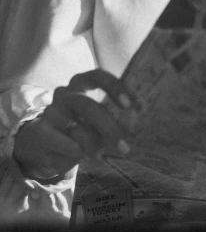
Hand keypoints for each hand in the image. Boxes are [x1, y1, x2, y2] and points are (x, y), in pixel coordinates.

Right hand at [13, 69, 134, 181]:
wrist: (43, 144)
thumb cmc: (79, 125)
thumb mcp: (95, 117)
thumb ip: (113, 115)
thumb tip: (140, 126)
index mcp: (81, 83)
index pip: (97, 76)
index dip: (114, 87)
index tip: (130, 104)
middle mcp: (65, 94)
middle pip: (87, 106)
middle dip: (108, 127)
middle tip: (125, 146)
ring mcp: (51, 112)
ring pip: (75, 127)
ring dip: (94, 144)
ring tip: (105, 155)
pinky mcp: (41, 131)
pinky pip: (61, 141)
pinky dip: (74, 150)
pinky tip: (83, 155)